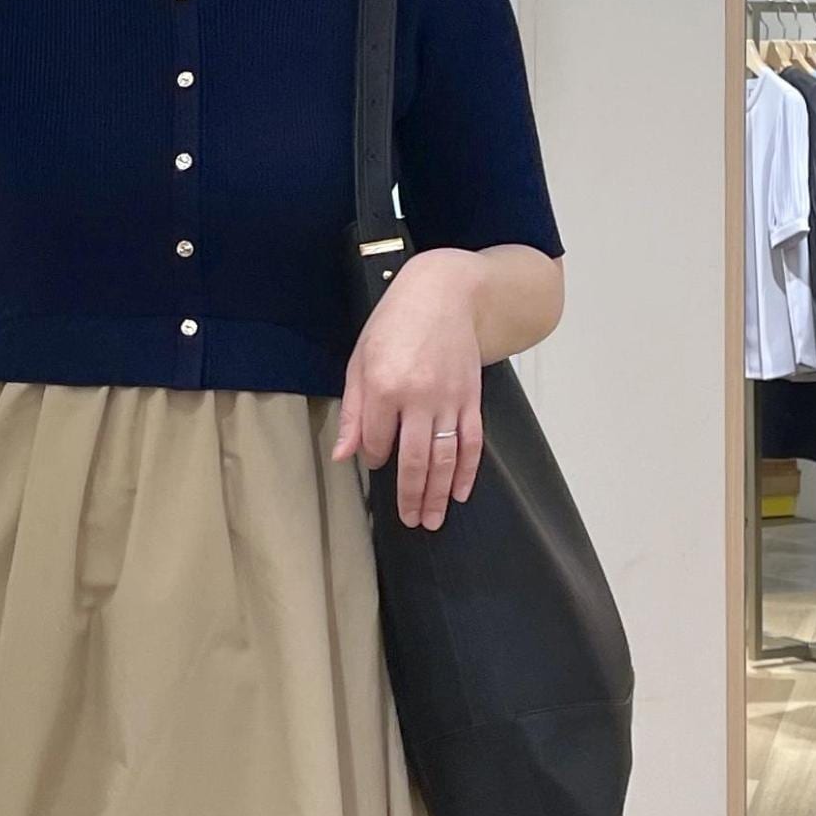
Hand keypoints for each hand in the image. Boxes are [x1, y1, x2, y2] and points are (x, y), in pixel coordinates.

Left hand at [332, 247, 486, 528]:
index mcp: (384, 387)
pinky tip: (461, 492)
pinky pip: (472, 443)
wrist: (445, 293)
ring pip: (445, 459)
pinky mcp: (472, 398)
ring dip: (439, 494)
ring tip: (433, 519)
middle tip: (412, 522)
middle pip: (415, 461)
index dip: (374, 458)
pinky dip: (468, 471)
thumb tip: (343, 454)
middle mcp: (419, 398)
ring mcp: (449, 400)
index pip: (376, 443)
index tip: (374, 462)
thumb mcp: (360, 360)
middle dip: (411, 497)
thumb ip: (354, 411)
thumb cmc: (396, 322)